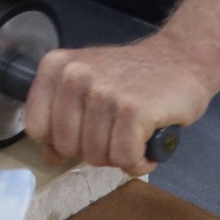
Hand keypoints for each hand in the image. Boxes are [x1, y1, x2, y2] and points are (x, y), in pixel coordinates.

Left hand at [24, 39, 211, 176]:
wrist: (182, 58)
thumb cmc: (134, 77)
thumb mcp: (88, 87)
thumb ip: (62, 118)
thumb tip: (49, 156)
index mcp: (56, 67)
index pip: (37, 128)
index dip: (62, 140)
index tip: (85, 129)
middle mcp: (75, 75)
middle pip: (67, 147)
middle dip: (94, 150)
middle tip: (117, 131)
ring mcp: (103, 92)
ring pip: (97, 156)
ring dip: (120, 155)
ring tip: (134, 132)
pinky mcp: (133, 109)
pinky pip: (125, 158)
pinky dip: (139, 161)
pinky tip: (148, 142)